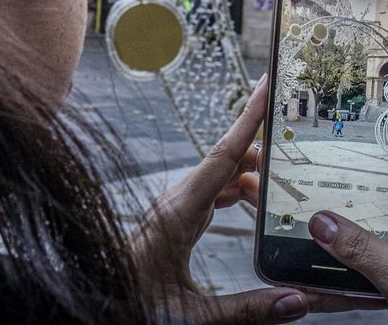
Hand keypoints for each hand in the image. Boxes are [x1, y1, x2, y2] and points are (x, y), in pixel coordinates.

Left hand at [129, 74, 384, 323]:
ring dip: (251, 174)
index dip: (248, 119)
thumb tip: (297, 300)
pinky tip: (253, 201)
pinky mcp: (172, 224)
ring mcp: (172, 212)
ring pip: (220, 178)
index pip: (223, 156)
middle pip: (226, 162)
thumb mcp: (191, 315)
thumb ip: (246, 309)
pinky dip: (237, 191)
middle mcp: (174, 205)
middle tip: (298, 138)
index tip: (266, 85)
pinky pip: (211, 195)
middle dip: (263, 147)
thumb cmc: (126, 305)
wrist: (89, 308)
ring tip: (285, 177)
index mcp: (176, 214)